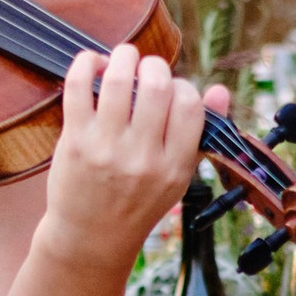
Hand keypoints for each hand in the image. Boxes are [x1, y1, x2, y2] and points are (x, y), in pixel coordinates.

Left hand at [39, 44, 214, 275]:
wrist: (92, 239)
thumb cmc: (138, 203)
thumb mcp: (178, 177)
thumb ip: (200, 134)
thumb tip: (220, 91)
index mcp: (175, 166)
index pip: (190, 104)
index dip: (183, 86)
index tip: (171, 92)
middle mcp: (143, 157)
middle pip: (158, 85)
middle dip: (154, 65)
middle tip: (146, 70)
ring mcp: (107, 149)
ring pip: (119, 79)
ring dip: (124, 56)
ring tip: (124, 58)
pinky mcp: (75, 142)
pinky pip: (78, 87)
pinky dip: (86, 64)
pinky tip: (94, 65)